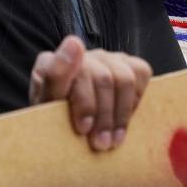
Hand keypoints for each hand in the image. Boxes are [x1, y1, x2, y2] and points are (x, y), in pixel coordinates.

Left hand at [29, 36, 152, 151]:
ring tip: (114, 140)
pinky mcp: (127, 63)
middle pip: (102, 79)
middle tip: (101, 144)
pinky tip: (124, 120)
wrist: (71, 136)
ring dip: (121, 114)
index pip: (70, 70)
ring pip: (124, 78)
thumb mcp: (45, 115)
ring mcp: (105, 58)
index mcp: (50, 65)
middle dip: (104, 117)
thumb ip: (55, 78)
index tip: (84, 129)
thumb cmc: (56, 127)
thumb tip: (74, 42)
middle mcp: (80, 56)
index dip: (82, 102)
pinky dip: (136, 100)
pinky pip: (141, 72)